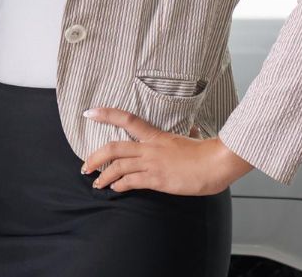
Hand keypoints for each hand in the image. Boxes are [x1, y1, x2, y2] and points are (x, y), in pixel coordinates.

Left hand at [80, 107, 254, 195]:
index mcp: (156, 135)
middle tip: (85, 165)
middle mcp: (150, 148)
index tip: (90, 113)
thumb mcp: (192, 139)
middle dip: (95, 157)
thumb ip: (186, 135)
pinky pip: (131, 182)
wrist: (216, 163)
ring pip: (118, 167)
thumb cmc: (207, 152)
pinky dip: (120, 185)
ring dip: (103, 176)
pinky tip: (115, 188)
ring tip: (96, 183)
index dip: (106, 114)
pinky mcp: (156, 179)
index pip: (127, 119)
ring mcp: (152, 163)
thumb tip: (192, 132)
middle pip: (113, 148)